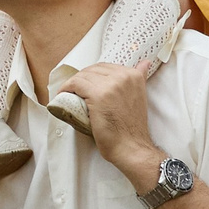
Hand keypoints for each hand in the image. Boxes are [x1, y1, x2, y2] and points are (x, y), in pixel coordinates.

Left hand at [54, 60, 163, 184]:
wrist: (131, 146)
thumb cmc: (131, 127)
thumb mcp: (140, 96)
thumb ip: (140, 77)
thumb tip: (145, 62)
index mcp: (133, 75)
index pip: (105, 67)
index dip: (92, 76)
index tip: (85, 85)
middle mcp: (124, 76)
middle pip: (93, 69)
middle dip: (82, 79)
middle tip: (75, 90)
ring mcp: (111, 85)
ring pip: (83, 76)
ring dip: (73, 84)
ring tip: (69, 94)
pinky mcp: (98, 95)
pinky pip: (75, 84)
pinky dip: (66, 89)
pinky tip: (63, 95)